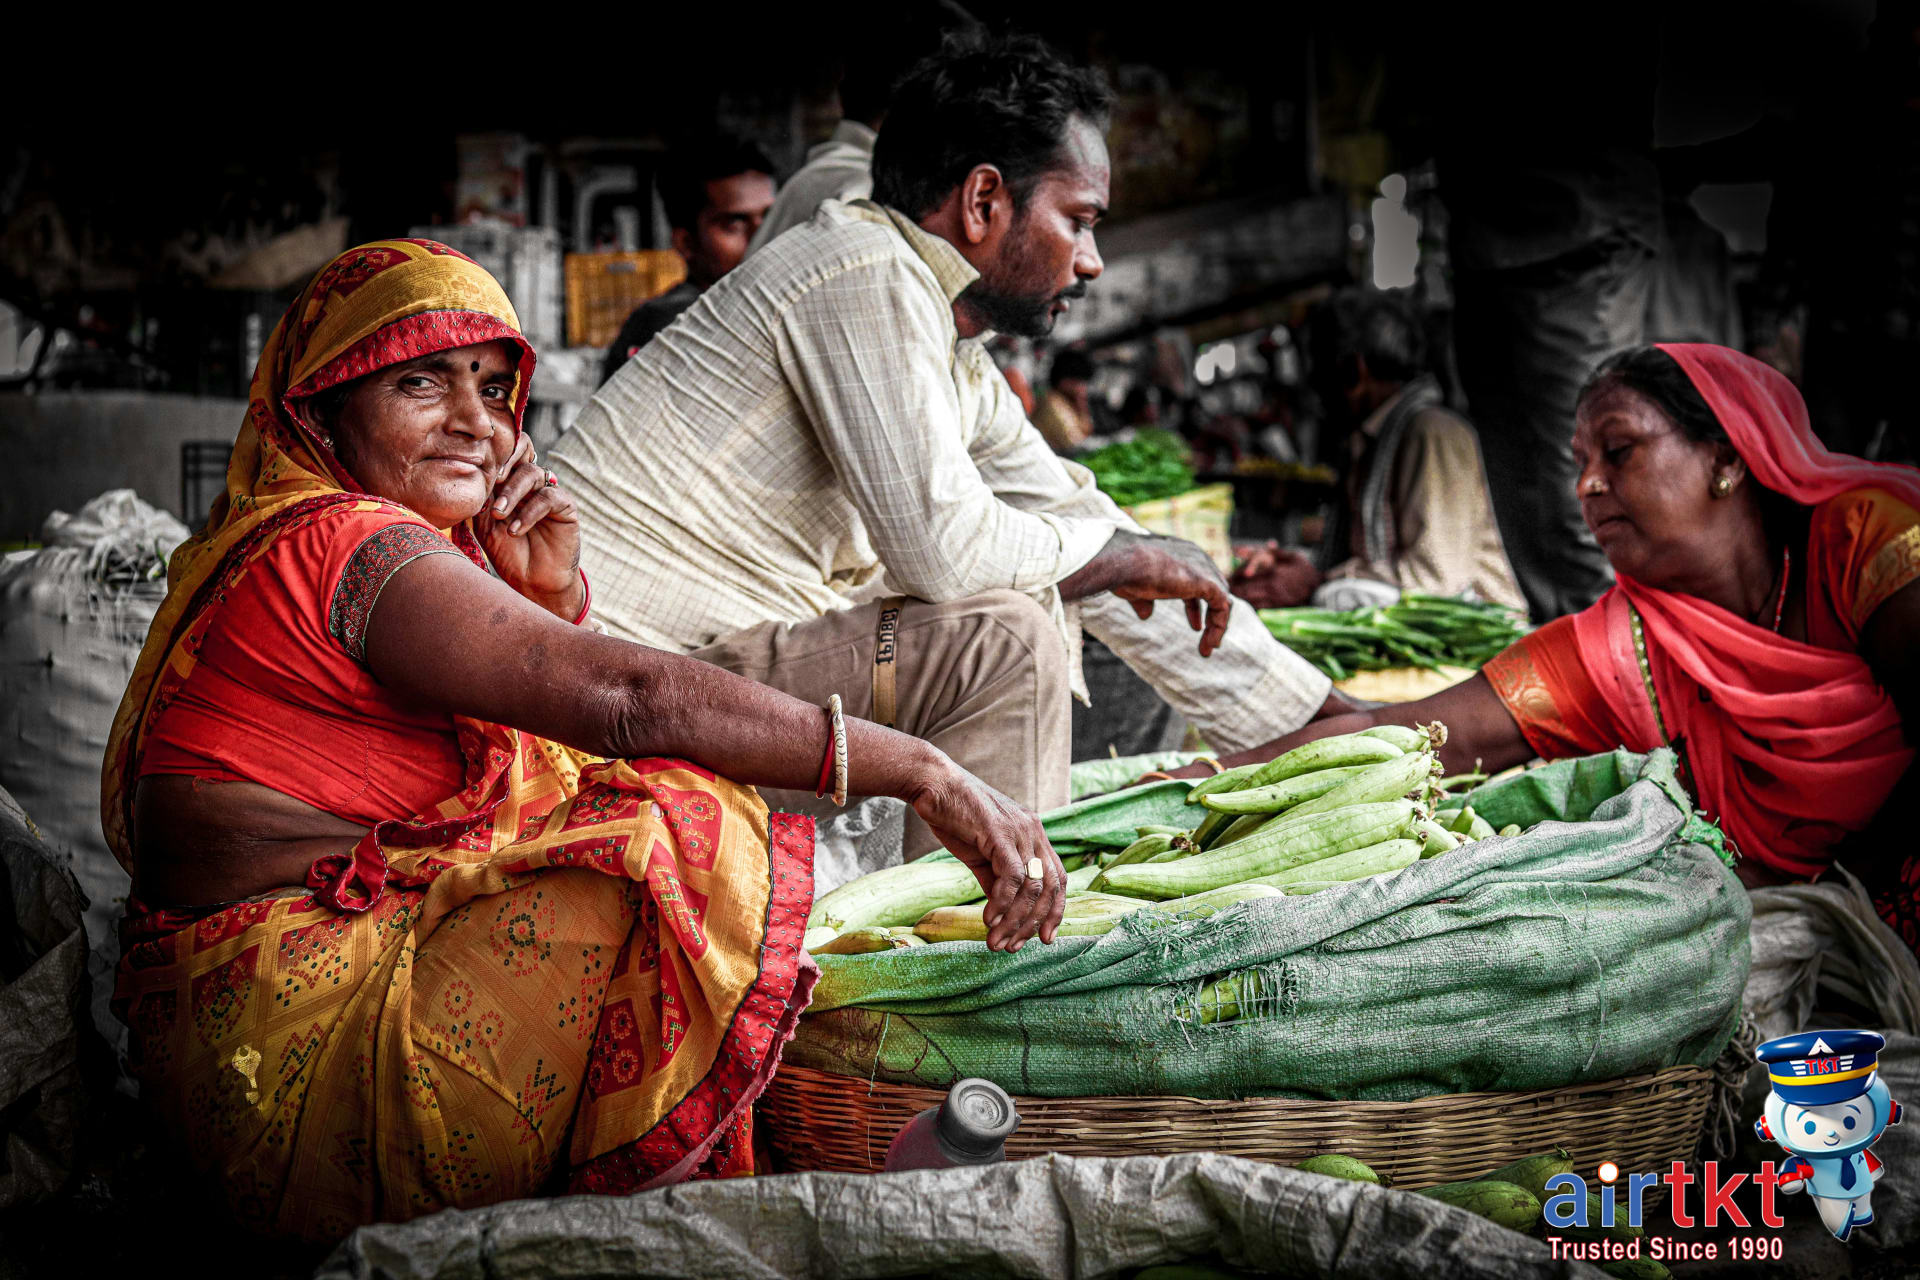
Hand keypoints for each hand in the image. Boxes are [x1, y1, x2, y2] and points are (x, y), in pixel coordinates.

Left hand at [475, 433, 583, 618]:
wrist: (533, 582)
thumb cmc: (509, 554)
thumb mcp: (486, 526)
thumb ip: (483, 500)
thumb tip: (475, 476)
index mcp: (510, 482)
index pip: (506, 452)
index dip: (495, 452)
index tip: (478, 466)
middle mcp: (530, 483)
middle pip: (522, 452)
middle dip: (504, 464)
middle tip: (491, 483)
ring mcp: (548, 493)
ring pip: (532, 473)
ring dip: (512, 492)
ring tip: (500, 515)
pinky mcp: (566, 507)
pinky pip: (548, 497)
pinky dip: (529, 512)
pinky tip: (516, 530)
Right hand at [907, 761, 1064, 951]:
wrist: (932, 785)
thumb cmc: (954, 817)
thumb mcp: (981, 855)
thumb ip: (996, 881)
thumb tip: (1004, 913)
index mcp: (1033, 834)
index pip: (1058, 879)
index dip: (1056, 911)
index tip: (1044, 939)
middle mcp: (1034, 831)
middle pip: (1051, 887)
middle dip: (1035, 923)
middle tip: (1014, 947)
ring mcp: (1020, 831)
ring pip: (1032, 887)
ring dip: (1015, 921)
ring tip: (996, 941)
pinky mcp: (1000, 833)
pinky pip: (1012, 877)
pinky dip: (1003, 904)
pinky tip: (988, 920)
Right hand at [1062, 530, 1231, 656]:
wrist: (1124, 564)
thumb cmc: (1123, 572)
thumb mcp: (1134, 588)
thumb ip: (1143, 599)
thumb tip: (1146, 615)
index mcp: (1180, 554)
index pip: (1197, 580)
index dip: (1195, 604)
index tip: (1195, 626)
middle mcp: (1196, 558)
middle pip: (1214, 589)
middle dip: (1211, 614)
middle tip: (1205, 637)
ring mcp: (1204, 569)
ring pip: (1222, 600)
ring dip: (1216, 625)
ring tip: (1209, 647)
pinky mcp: (1209, 582)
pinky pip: (1223, 607)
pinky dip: (1219, 626)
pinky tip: (1210, 644)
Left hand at [1230, 540, 1320, 608]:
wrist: (1320, 592)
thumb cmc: (1307, 573)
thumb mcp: (1294, 557)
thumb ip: (1277, 553)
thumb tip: (1266, 544)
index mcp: (1274, 572)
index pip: (1248, 573)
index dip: (1236, 575)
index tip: (1226, 575)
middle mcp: (1271, 586)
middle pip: (1244, 588)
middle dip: (1232, 587)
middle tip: (1222, 586)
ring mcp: (1273, 599)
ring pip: (1248, 599)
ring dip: (1237, 597)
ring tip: (1227, 596)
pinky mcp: (1276, 608)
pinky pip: (1258, 608)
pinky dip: (1248, 606)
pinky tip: (1241, 605)